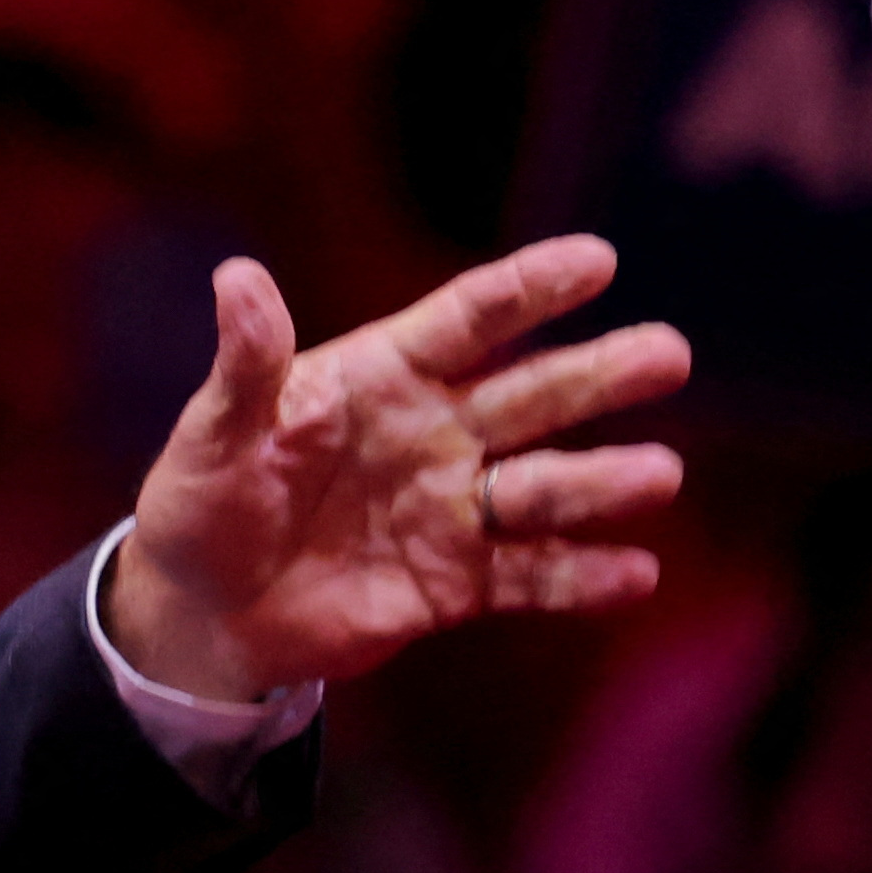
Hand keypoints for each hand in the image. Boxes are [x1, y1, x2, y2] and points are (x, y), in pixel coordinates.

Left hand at [110, 239, 690, 700]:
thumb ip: (246, 367)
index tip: (598, 259)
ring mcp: (452, 508)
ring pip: (542, 488)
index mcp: (382, 377)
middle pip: (531, 395)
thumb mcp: (212, 435)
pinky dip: (580, 578)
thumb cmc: (203, 503)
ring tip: (658, 474)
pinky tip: (635, 574)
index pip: (467, 321)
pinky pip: (528, 576)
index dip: (528, 290)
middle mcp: (435, 433)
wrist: (202, 613)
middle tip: (669, 352)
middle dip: (599, 376)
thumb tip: (237, 276)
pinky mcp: (456, 583)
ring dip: (601, 481)